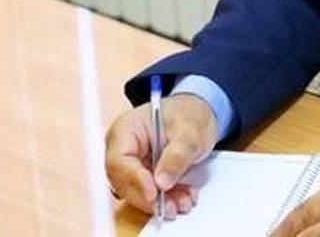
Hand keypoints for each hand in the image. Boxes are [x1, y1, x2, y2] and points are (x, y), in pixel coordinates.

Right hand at [104, 93, 217, 219]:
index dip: (134, 180)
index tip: (153, 193)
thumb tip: (161, 182)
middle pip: (125, 181)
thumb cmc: (190, 114)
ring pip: (138, 191)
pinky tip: (181, 198)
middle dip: (149, 197)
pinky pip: (149, 192)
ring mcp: (133, 163)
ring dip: (160, 201)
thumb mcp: (189, 132)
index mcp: (126, 129)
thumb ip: (176, 156)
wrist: (199, 112)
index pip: (119, 160)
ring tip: (182, 202)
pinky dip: (165, 198)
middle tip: (171, 206)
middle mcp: (124, 148)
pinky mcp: (144, 174)